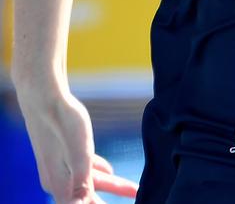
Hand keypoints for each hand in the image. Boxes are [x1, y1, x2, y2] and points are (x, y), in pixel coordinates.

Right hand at [18, 88, 137, 202]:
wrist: (45, 97)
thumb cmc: (63, 123)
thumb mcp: (79, 154)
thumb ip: (83, 183)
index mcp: (59, 185)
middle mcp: (57, 180)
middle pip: (88, 197)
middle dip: (110, 198)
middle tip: (134, 196)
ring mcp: (59, 166)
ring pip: (90, 181)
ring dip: (111, 185)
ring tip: (132, 189)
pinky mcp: (62, 153)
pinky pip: (84, 168)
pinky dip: (98, 172)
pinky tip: (109, 170)